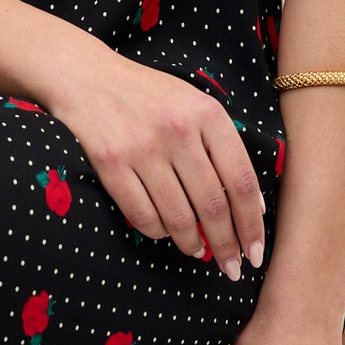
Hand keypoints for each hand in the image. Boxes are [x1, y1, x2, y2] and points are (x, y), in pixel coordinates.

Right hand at [44, 49, 264, 281]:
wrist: (88, 76)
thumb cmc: (149, 96)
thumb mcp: (194, 105)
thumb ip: (223, 146)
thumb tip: (252, 207)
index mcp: (208, 114)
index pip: (242, 181)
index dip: (252, 224)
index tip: (255, 252)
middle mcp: (178, 130)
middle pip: (213, 206)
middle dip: (226, 245)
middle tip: (230, 267)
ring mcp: (142, 147)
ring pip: (179, 217)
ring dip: (191, 244)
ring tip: (196, 250)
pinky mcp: (111, 162)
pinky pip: (143, 216)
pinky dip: (158, 232)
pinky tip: (164, 232)